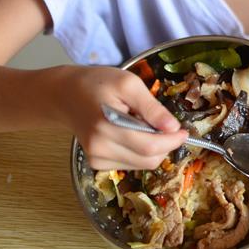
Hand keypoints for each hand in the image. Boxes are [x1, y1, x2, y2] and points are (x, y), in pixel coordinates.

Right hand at [54, 65, 188, 169]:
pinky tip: (132, 133)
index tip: (184, 131)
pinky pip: (131, 163)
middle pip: (148, 160)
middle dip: (165, 145)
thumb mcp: (129, 84)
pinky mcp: (97, 163)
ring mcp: (96, 158)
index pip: (149, 147)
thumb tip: (173, 127)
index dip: (172, 141)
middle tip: (165, 125)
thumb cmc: (97, 83)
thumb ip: (152, 108)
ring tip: (142, 124)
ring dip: (153, 148)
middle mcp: (99, 148)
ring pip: (142, 164)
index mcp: (107, 127)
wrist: (64, 94)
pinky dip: (140, 151)